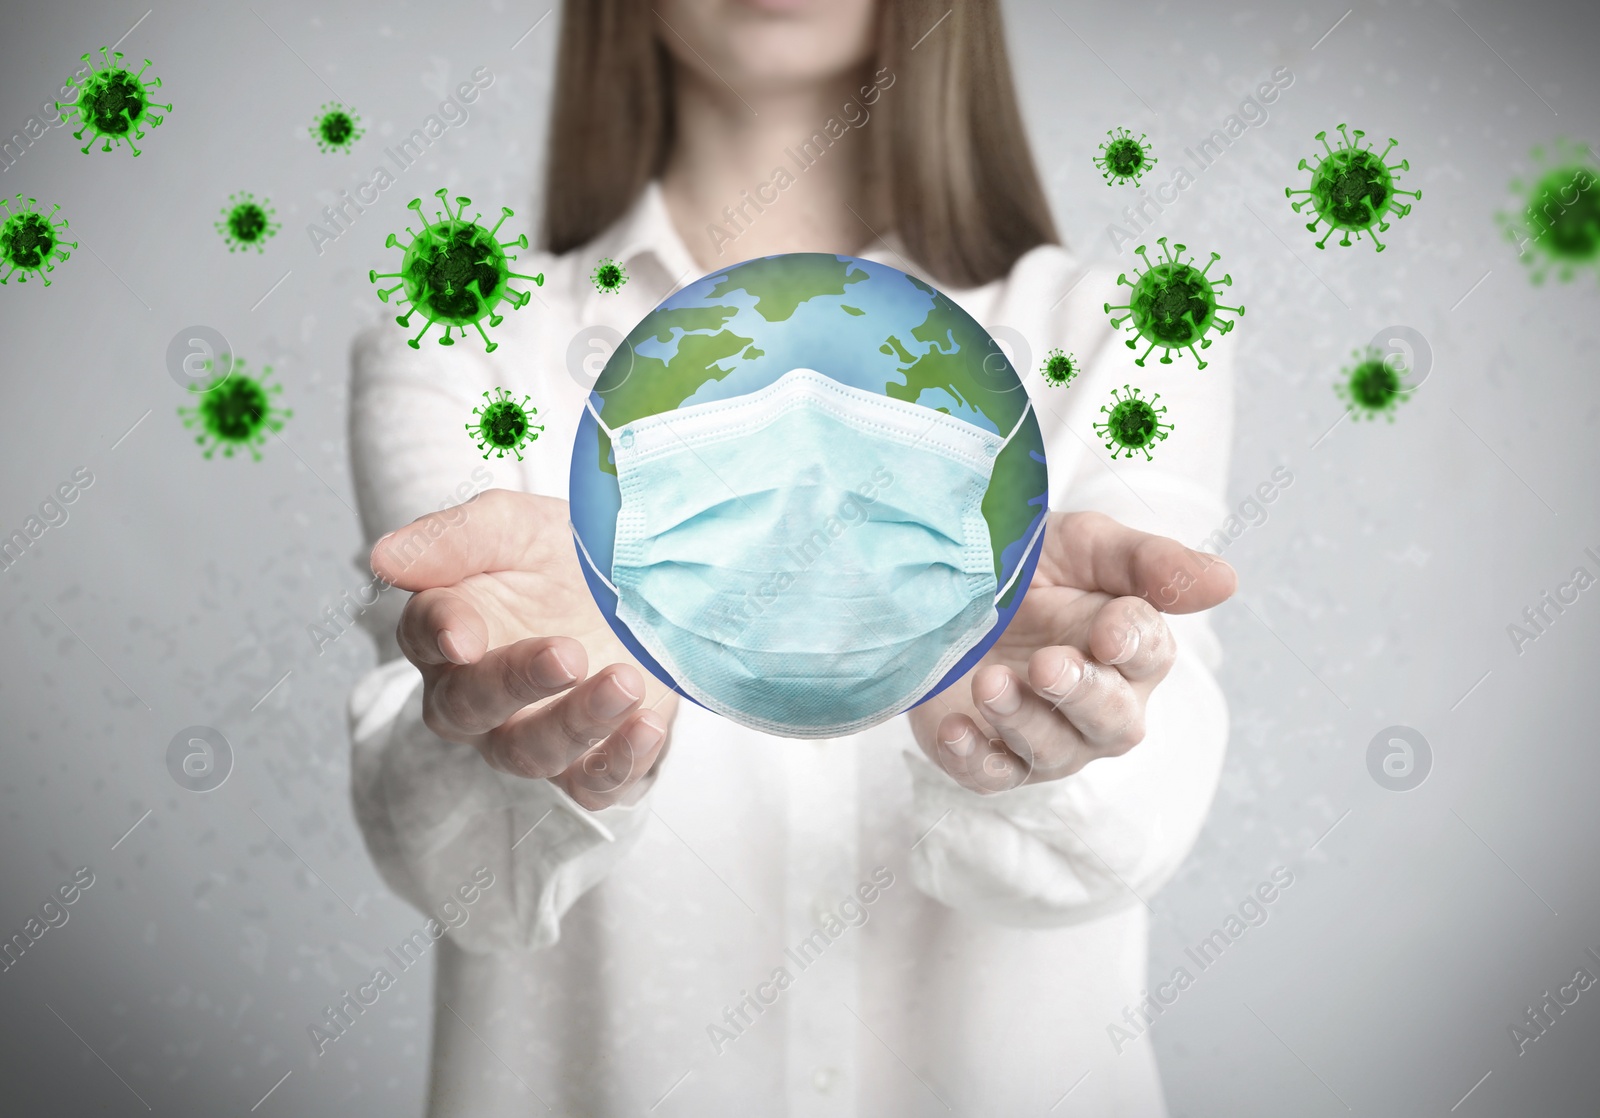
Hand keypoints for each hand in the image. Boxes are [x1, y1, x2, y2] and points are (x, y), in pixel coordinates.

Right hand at [371, 489, 678, 809]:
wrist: (643, 589)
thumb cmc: (561, 556)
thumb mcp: (516, 527)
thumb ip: (454, 539)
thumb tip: (383, 557)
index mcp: (448, 630)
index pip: (423, 634)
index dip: (440, 633)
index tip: (463, 634)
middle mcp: (477, 695)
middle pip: (470, 706)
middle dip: (515, 682)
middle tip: (568, 654)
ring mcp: (531, 735)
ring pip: (531, 753)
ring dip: (578, 722)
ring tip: (625, 682)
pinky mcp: (588, 763)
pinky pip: (591, 785)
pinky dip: (618, 761)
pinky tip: (647, 724)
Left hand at [908, 511, 1236, 793]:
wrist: (949, 585)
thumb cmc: (1032, 569)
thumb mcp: (1085, 545)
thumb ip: (1149, 562)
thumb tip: (1226, 581)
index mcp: (1132, 651)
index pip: (1148, 653)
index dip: (1132, 643)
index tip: (1107, 630)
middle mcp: (1098, 706)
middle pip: (1110, 718)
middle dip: (1081, 693)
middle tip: (1048, 664)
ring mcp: (1045, 739)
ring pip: (1050, 750)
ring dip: (1023, 719)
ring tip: (990, 681)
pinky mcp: (989, 758)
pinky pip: (990, 775)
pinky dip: (974, 757)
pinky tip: (955, 729)